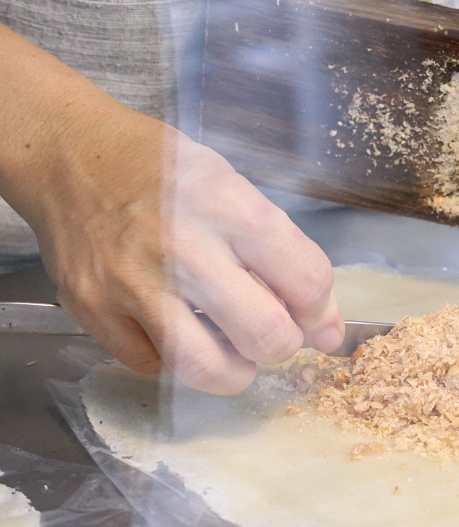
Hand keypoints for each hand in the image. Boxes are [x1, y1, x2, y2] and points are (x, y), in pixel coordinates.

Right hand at [14, 85, 343, 394]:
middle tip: (275, 334)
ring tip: (237, 352)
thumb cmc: (161, 167)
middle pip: (265, 334)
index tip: (316, 317)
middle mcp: (182, 245)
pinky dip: (178, 362)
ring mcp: (132, 282)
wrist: (68, 155)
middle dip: (284, 345)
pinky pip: (153, 367)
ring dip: (236, 371)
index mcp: (228, 204)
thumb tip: (321, 324)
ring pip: (207, 367)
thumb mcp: (232, 185)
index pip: (306, 279)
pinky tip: (184, 334)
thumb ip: (279, 250)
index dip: (322, 309)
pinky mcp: (91, 310)